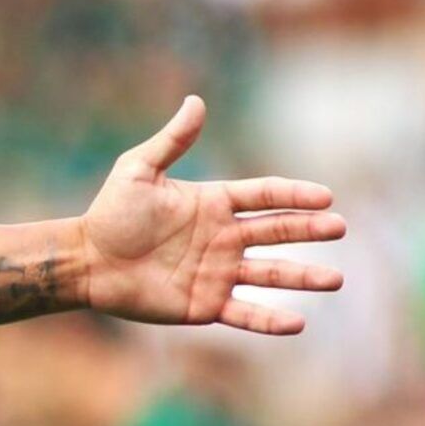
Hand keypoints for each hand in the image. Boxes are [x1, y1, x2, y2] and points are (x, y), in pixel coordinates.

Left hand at [80, 95, 345, 334]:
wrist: (85, 261)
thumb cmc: (109, 213)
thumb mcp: (138, 170)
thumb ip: (172, 140)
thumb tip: (196, 101)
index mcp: (214, 203)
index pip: (266, 196)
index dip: (295, 196)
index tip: (325, 197)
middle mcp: (224, 237)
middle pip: (278, 232)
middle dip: (310, 230)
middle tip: (339, 228)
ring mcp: (218, 272)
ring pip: (271, 274)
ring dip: (303, 277)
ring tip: (334, 280)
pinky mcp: (204, 304)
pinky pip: (244, 313)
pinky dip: (269, 321)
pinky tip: (297, 324)